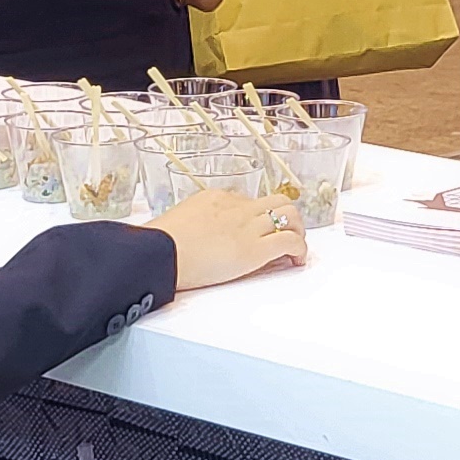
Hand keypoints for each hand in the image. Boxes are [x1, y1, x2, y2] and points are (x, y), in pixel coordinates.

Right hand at [143, 187, 305, 291]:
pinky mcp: (255, 249)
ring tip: (294, 248)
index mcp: (216, 198)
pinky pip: (290, 241)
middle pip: (277, 200)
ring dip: (297, 230)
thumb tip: (194, 236)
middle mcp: (237, 207)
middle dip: (286, 217)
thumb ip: (193, 224)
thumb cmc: (159, 243)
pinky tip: (296, 261)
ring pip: (290, 215)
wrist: (159, 253)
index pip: (249, 201)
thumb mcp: (177, 222)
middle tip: (287, 234)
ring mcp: (248, 226)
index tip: (258, 231)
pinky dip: (300, 250)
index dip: (258, 218)